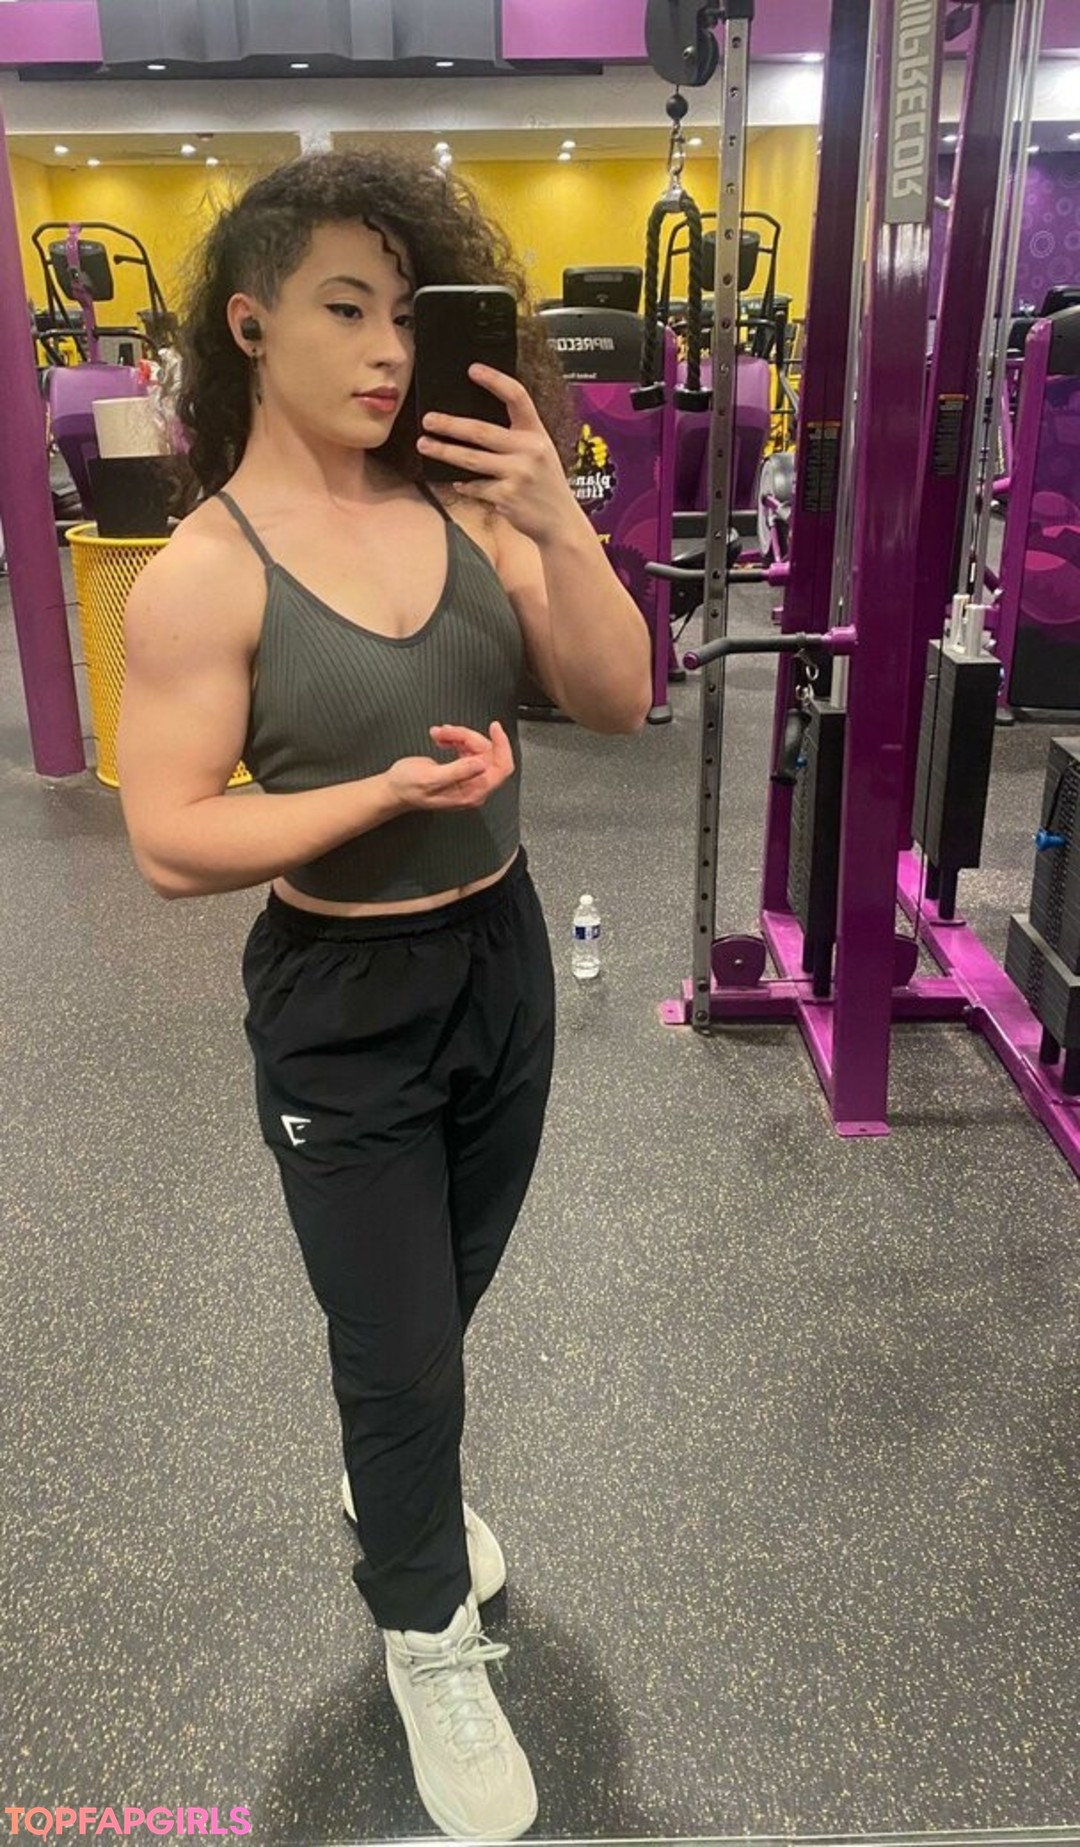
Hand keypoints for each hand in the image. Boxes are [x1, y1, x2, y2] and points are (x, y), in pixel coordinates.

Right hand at [385, 721, 515, 811]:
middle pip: (487, 754)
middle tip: (447, 731)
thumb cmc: (407, 787)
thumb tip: (482, 765)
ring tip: (439, 734)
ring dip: (459, 736)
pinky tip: (442, 738)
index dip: (501, 745)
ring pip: (476, 749)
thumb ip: (458, 772)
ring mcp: (469, 778)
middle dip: (468, 738)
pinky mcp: (462, 770)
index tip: (494, 727)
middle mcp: (475, 787)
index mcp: (471, 792)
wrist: (394, 789)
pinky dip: (456, 740)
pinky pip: (468, 749)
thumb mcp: (430, 778)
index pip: (501, 768)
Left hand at [417, 366, 580, 545]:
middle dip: (450, 424)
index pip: (517, 397)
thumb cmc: (545, 485)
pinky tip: (458, 482)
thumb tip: (474, 427)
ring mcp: (518, 474)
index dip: (495, 381)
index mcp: (537, 434)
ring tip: (424, 444)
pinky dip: (465, 484)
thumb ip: (516, 438)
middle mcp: (529, 450)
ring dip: (444, 451)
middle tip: (428, 420)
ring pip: (472, 459)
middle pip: (481, 431)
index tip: (473, 370)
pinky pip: (476, 486)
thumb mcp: (540, 453)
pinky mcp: (507, 496)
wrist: (560, 522)